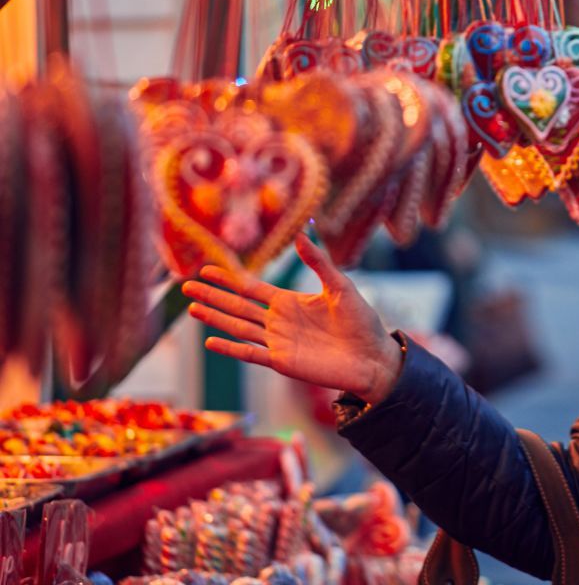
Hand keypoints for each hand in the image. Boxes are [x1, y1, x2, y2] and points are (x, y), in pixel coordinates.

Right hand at [182, 234, 402, 404]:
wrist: (373, 357)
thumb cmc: (362, 322)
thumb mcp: (340, 287)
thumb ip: (319, 262)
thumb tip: (300, 235)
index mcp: (290, 302)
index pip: (251, 288)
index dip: (229, 279)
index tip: (206, 268)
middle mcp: (279, 322)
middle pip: (238, 306)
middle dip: (213, 295)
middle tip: (185, 286)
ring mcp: (278, 342)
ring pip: (239, 328)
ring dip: (215, 318)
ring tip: (192, 308)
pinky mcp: (283, 362)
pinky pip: (251, 354)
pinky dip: (231, 348)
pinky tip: (210, 342)